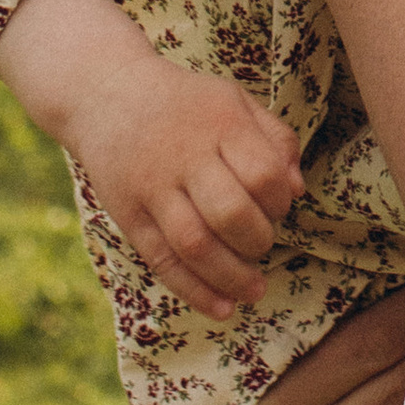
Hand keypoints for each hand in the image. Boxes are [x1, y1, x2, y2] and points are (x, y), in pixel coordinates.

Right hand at [0, 0, 303, 316]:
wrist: (106, 95)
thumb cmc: (186, 103)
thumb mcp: (235, 101)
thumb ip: (275, 139)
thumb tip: (298, 191)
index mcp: (220, 123)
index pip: (263, 174)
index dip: (279, 202)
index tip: (278, 208)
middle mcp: (184, 157)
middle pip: (230, 213)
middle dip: (257, 241)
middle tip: (263, 244)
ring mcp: (152, 188)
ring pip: (195, 245)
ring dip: (231, 277)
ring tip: (254, 290)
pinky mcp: (128, 214)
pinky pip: (162, 261)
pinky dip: (195, 291)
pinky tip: (222, 308)